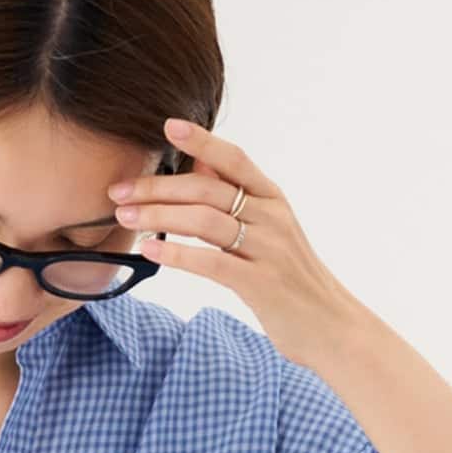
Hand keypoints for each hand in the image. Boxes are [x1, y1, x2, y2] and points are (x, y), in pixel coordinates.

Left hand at [107, 117, 365, 368]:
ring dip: (159, 217)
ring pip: (205, 221)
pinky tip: (151, 251)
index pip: (234, 160)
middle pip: (207, 190)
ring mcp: (267, 249)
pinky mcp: (260, 284)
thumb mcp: (271, 232)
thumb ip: (238, 200)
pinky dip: (177, 255)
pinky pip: (212, 263)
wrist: (332, 326)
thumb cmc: (292, 281)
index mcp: (273, 200)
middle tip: (119, 191)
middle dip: (158, 188)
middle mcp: (272, 217)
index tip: (167, 126)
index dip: (201, 140)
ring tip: (126, 219)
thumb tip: (200, 166)